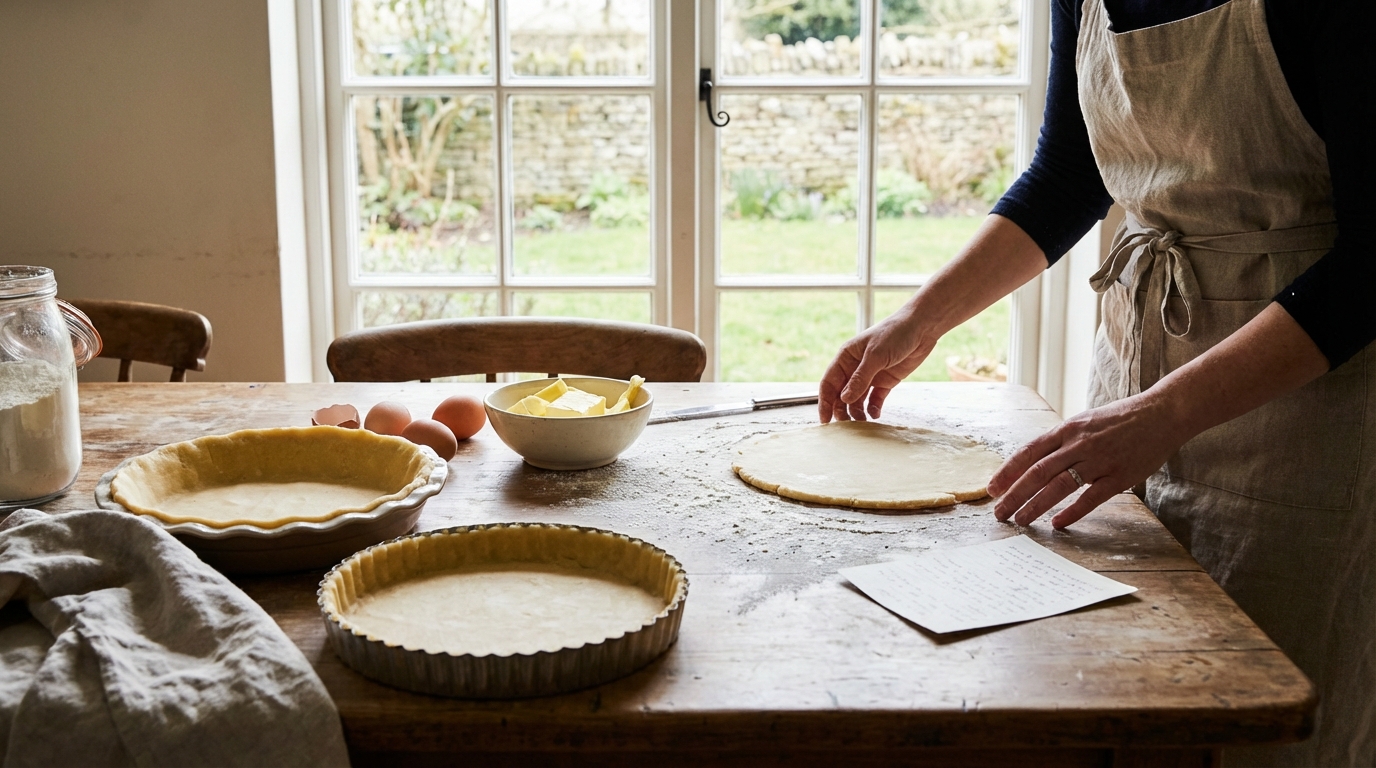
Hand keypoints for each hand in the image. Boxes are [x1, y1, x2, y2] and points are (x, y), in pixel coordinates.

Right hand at [818, 309, 935, 422]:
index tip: (825, 419)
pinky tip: (875, 415)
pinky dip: (873, 408)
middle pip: (841, 394)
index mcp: (846, 357)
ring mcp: (870, 376)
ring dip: (856, 411)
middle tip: (844, 426)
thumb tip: (844, 398)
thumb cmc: (895, 333)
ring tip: (861, 423)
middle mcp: (855, 368)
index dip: (824, 401)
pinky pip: (874, 399)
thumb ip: (860, 378)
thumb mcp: (875, 355)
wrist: (921, 328)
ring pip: (857, 399)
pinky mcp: (885, 382)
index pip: (829, 382)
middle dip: (840, 410)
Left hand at [987, 393, 1189, 527]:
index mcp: (1067, 429)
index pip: (1028, 451)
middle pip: (1037, 471)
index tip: (992, 489)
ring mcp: (1099, 460)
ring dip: (1035, 505)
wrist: (1162, 413)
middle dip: (1014, 494)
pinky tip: (1057, 523)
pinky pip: (1091, 498)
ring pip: (1059, 485)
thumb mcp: (1085, 422)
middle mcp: (1078, 443)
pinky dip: (1072, 512)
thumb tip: (1035, 460)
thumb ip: (1062, 441)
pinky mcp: (1120, 475)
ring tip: (1020, 520)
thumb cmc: (1121, 419)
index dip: (1007, 471)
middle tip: (999, 513)